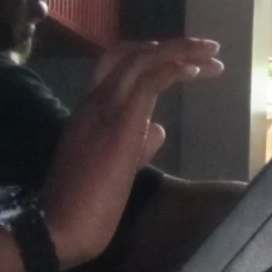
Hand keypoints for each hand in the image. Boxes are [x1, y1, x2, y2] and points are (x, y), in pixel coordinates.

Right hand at [41, 38, 222, 269]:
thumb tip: (158, 129)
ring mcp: (106, 106)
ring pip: (143, 59)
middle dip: (170, 46)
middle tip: (206, 48)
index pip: (115, 66)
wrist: (58, 225)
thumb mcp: (115, 167)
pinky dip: (175, 68)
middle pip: (130, 53)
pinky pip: (150, 80)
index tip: (182, 60)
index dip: (149, 55)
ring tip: (213, 52)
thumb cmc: (83, 205)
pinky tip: (198, 70)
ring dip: (181, 51)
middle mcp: (95, 100)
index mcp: (89, 110)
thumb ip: (136, 144)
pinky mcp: (121, 120)